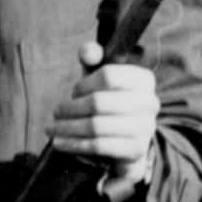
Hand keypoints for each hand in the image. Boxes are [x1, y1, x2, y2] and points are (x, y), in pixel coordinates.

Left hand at [49, 42, 159, 197]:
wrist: (125, 138)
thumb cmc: (107, 100)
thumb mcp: (98, 77)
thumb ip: (93, 58)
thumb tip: (88, 51)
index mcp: (144, 79)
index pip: (109, 75)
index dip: (85, 83)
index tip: (74, 91)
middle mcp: (150, 103)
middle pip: (99, 102)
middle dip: (70, 108)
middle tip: (56, 112)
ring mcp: (145, 128)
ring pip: (96, 126)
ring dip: (68, 127)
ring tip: (52, 128)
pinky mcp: (136, 150)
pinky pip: (99, 145)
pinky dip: (74, 144)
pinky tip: (60, 142)